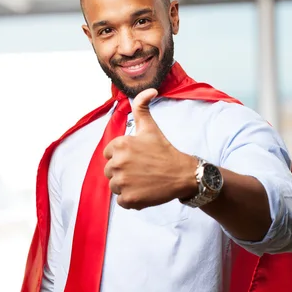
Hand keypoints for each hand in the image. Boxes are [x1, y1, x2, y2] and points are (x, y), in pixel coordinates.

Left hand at [103, 88, 196, 209]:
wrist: (182, 174)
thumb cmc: (164, 150)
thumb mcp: (150, 127)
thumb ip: (142, 107)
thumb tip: (149, 89)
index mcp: (120, 144)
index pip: (109, 154)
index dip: (123, 156)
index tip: (137, 157)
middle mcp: (118, 163)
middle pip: (110, 171)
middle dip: (124, 172)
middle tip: (142, 170)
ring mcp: (123, 182)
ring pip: (115, 186)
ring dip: (127, 186)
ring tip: (144, 180)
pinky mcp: (129, 199)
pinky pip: (122, 201)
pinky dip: (131, 199)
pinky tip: (144, 191)